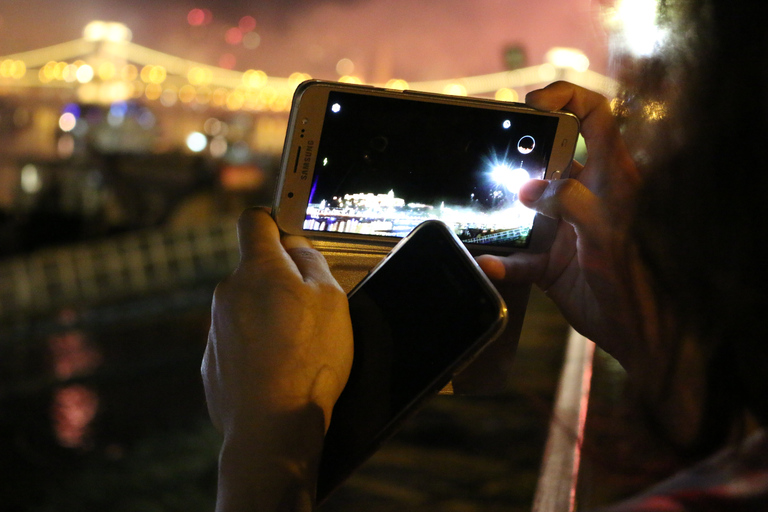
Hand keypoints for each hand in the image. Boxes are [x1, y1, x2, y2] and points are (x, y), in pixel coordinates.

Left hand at [202, 208, 352, 510]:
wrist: (271, 427)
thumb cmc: (309, 360)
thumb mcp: (332, 301)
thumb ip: (312, 262)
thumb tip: (296, 245)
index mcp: (258, 269)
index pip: (255, 221)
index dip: (274, 222)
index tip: (290, 238)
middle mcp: (228, 292)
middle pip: (254, 270)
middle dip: (279, 281)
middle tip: (310, 310)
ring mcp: (215, 329)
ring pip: (246, 308)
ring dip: (267, 318)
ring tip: (296, 350)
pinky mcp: (212, 362)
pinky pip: (237, 342)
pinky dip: (255, 349)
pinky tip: (277, 373)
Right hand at [476, 81, 654, 369]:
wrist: (632, 333)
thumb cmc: (633, 280)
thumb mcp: (605, 233)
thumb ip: (571, 203)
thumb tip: (531, 188)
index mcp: (610, 176)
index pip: (595, 116)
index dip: (567, 97)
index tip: (532, 102)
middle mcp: (584, 194)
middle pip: (548, 155)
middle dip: (519, 152)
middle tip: (492, 155)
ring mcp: (564, 226)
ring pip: (525, 204)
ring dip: (502, 209)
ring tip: (480, 209)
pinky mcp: (549, 258)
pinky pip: (517, 254)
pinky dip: (501, 261)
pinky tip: (489, 264)